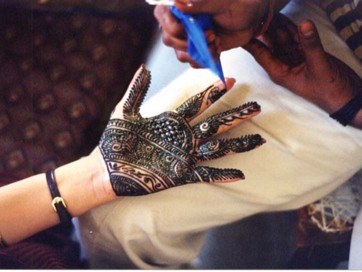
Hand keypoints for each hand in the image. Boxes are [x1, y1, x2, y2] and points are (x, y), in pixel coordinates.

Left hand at [98, 65, 264, 195]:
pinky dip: (222, 175)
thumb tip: (144, 67)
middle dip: (234, 116)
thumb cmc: (114, 141)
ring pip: (216, 148)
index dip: (213, 92)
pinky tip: (239, 174)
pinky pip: (205, 174)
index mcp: (171, 122)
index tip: (229, 80)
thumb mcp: (125, 113)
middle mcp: (182, 137)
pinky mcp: (180, 174)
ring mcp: (184, 156)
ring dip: (236, 144)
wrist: (105, 170)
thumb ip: (137, 90)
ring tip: (258, 139)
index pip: (197, 104)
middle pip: (214, 124)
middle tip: (255, 107)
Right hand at [154, 0, 271, 65]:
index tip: (190, 29)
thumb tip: (178, 2)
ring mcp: (189, 37)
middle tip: (210, 35)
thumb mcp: (223, 1)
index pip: (162, 15)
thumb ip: (201, 2)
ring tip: (215, 41)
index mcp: (181, 4)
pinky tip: (217, 48)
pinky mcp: (198, 50)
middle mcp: (180, 21)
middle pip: (169, 39)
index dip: (173, 26)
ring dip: (200, 52)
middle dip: (190, 42)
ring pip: (180, 54)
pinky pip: (193, 62)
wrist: (253, 19)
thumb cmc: (240, 3)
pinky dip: (206, 59)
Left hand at [244, 14, 361, 126]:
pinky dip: (292, 28)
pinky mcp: (307, 53)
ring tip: (267, 11)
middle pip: (269, 43)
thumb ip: (311, 45)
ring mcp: (295, 58)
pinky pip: (296, 38)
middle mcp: (284, 64)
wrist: (346, 97)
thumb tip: (304, 24)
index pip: (260, 53)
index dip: (249, 41)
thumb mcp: (319, 67)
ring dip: (277, 25)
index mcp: (280, 71)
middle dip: (263, 28)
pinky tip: (284, 18)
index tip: (240, 29)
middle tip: (256, 13)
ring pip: (283, 38)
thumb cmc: (329, 91)